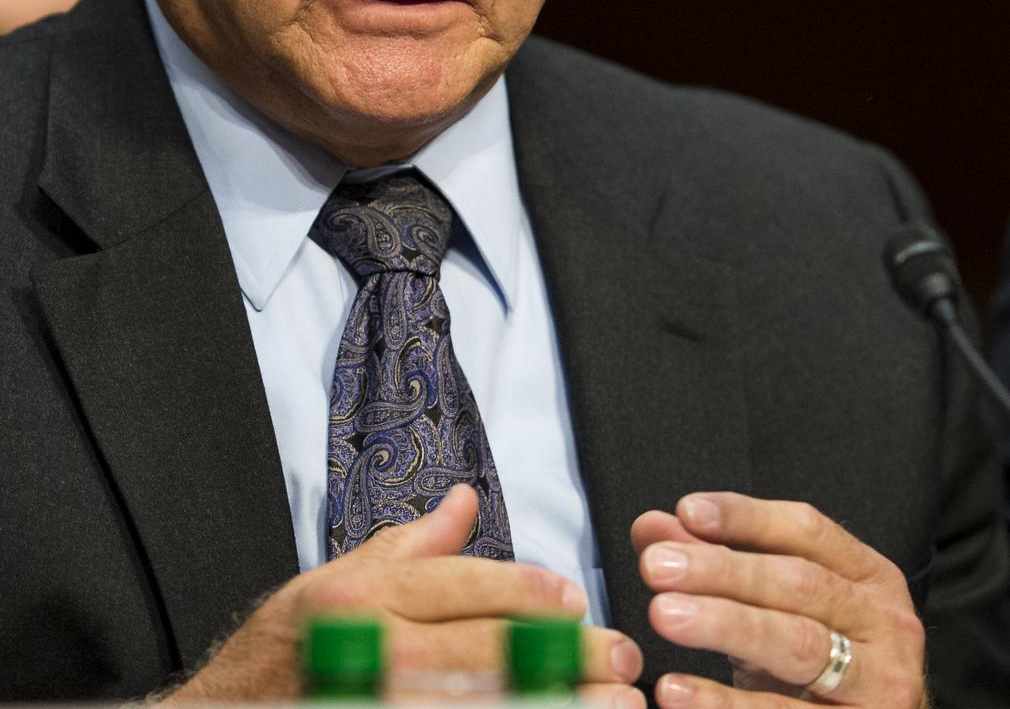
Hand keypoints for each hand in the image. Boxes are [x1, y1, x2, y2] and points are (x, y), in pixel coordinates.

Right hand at [164, 485, 643, 703]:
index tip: (580, 602)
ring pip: (476, 707)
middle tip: (623, 662)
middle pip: (481, 652)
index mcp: (365, 596)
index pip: (459, 586)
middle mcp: (369, 649)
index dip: (526, 594)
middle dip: (560, 658)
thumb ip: (411, 544)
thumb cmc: (287, 647)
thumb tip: (465, 499)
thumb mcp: (341, 578)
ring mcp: (369, 702)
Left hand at [633, 492, 925, 707]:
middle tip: (657, 565)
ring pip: (797, 646)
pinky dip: (725, 704)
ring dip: (725, 625)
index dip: (746, 517)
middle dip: (723, 571)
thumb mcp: (774, 606)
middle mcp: (885, 625)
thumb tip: (652, 530)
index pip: (807, 530)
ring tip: (664, 615)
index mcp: (869, 577)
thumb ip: (716, 561)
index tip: (688, 511)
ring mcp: (881, 685)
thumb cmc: (819, 663)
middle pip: (799, 584)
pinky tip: (678, 692)